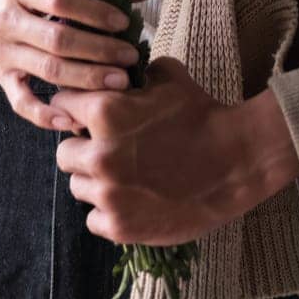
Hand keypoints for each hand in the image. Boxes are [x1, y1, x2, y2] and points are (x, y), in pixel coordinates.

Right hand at [0, 0, 153, 132]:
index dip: (93, 11)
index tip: (123, 23)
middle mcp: (7, 20)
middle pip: (57, 39)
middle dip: (98, 50)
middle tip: (130, 58)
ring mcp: (2, 52)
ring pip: (47, 70)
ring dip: (86, 79)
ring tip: (119, 83)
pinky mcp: (0, 78)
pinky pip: (21, 103)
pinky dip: (47, 114)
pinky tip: (74, 119)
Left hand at [52, 57, 298, 244]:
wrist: (234, 161)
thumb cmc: (201, 114)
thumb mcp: (169, 77)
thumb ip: (136, 73)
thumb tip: (119, 72)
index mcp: (105, 112)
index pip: (63, 106)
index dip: (76, 108)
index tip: (88, 115)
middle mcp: (99, 154)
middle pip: (64, 152)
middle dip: (83, 148)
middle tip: (107, 150)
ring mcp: (108, 194)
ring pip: (78, 187)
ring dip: (95, 181)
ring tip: (124, 176)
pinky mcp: (120, 226)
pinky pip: (94, 219)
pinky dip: (109, 211)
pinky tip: (132, 200)